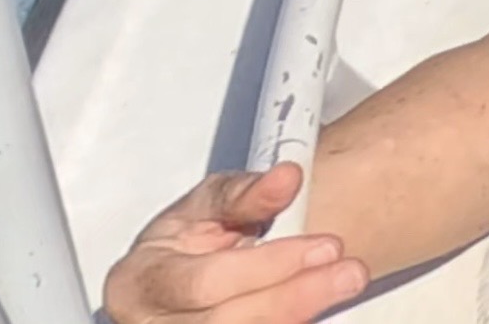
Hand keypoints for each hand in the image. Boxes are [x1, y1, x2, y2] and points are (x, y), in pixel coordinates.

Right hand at [103, 163, 368, 323]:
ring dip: (299, 313)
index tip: (323, 246)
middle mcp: (154, 322)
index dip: (267, 266)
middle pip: (226, 322)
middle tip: (347, 271)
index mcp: (140, 281)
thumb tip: (286, 178)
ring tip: (343, 283)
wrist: (180, 273)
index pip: (204, 282)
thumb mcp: (206, 204)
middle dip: (294, 296)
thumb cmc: (186, 240)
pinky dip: (292, 322)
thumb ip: (245, 193)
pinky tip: (318, 305)